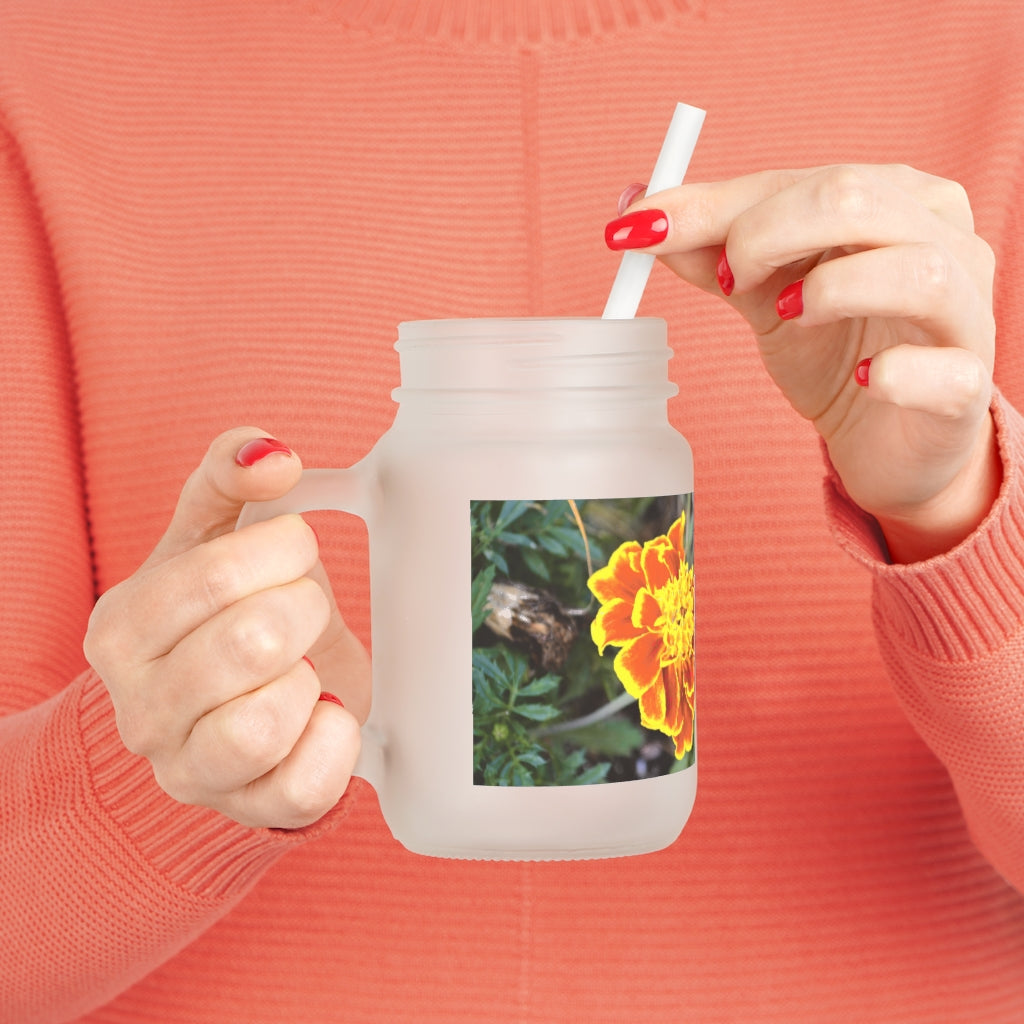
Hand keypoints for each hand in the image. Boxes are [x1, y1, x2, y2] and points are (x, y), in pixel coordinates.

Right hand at [84, 428, 368, 828]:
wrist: (229, 704)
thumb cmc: (222, 613)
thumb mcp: (212, 535)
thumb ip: (228, 476)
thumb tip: (271, 454)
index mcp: (122, 629)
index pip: (215, 576)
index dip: (282, 550)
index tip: (294, 550)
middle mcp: (139, 709)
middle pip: (251, 643)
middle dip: (304, 609)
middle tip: (304, 609)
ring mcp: (189, 770)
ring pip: (264, 724)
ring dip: (310, 679)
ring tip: (303, 666)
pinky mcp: (248, 809)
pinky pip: (304, 787)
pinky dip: (335, 740)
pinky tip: (324, 711)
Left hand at [608, 165, 999, 561]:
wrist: (886, 439)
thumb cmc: (834, 351)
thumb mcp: (764, 295)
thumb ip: (712, 252)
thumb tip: (637, 209)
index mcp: (893, 199)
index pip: (800, 180)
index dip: (715, 205)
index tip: (639, 229)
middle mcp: (943, 239)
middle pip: (856, 199)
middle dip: (766, 233)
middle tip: (727, 281)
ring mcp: (966, 312)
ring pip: (916, 270)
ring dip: (830, 290)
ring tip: (786, 316)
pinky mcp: (967, 386)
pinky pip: (944, 370)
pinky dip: (896, 373)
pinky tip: (863, 380)